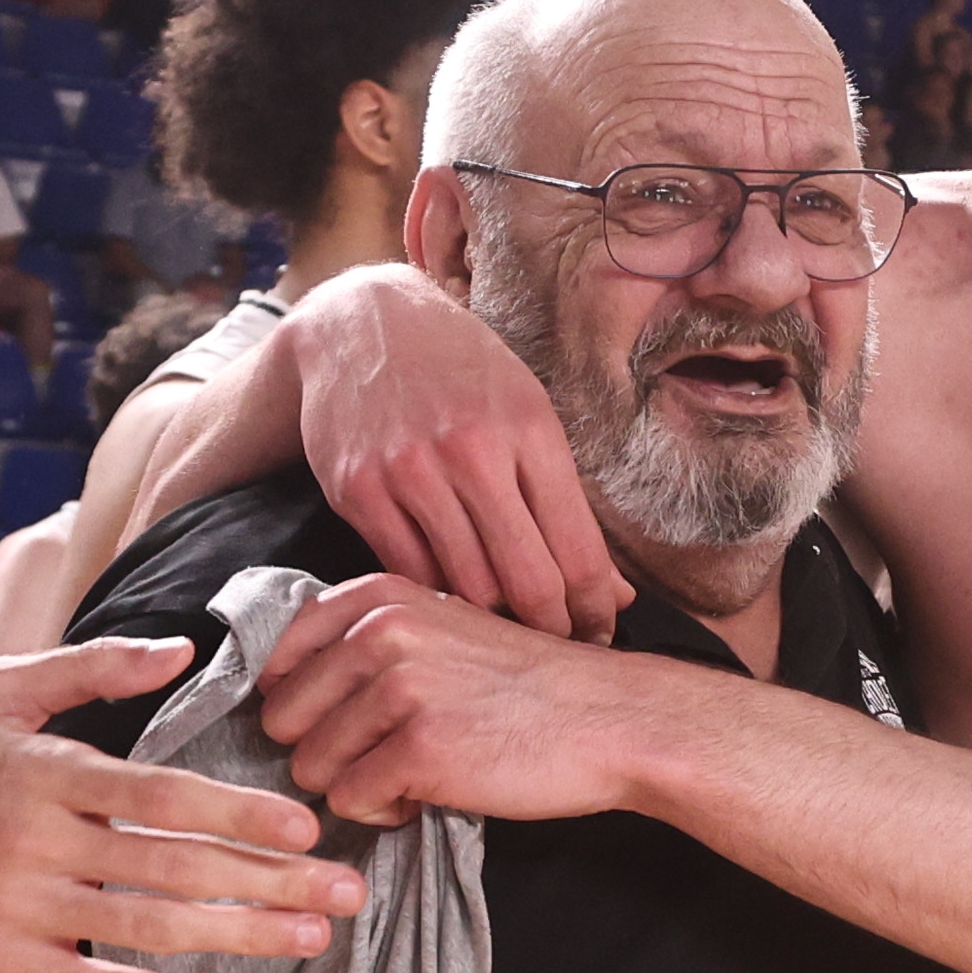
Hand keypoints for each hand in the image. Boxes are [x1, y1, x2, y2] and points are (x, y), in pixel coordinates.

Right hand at [0, 635, 360, 972]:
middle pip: (175, 864)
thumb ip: (90, 669)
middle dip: (271, 882)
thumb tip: (183, 652)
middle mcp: (36, 841)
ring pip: (151, 928)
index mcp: (42, 771)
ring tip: (312, 942)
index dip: (240, 811)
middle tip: (348, 895)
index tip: (308, 826)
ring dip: (242, 938)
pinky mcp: (1, 968)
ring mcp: (19, 909)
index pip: (161, 792)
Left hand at [258, 574, 670, 827]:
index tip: (337, 720)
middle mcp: (380, 632)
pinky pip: (350, 800)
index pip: (277, 655)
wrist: (611, 720)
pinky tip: (428, 794)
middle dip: (324, 750)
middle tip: (382, 756)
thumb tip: (276, 686)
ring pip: (309, 765)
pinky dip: (384, 811)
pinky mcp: (420, 749)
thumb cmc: (524, 685)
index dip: (298, 701)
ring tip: (411, 774)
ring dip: (354, 785)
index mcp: (379, 598)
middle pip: (283, 717)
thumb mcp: (442, 628)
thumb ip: (366, 639)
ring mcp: (399, 689)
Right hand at [296, 268, 623, 641]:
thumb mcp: (529, 413)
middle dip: (549, 629)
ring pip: (465, 587)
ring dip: (491, 621)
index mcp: (529, 430)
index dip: (596, 611)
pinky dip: (434, 596)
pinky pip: (407, 573)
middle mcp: (470, 450)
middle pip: (526, 582)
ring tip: (505, 630)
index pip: (579, 552)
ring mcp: (408, 472)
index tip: (599, 635)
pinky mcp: (357, 491)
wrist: (361, 324)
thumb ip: (567, 504)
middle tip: (556, 648)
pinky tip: (449, 602)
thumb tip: (614, 594)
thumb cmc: (461, 373)